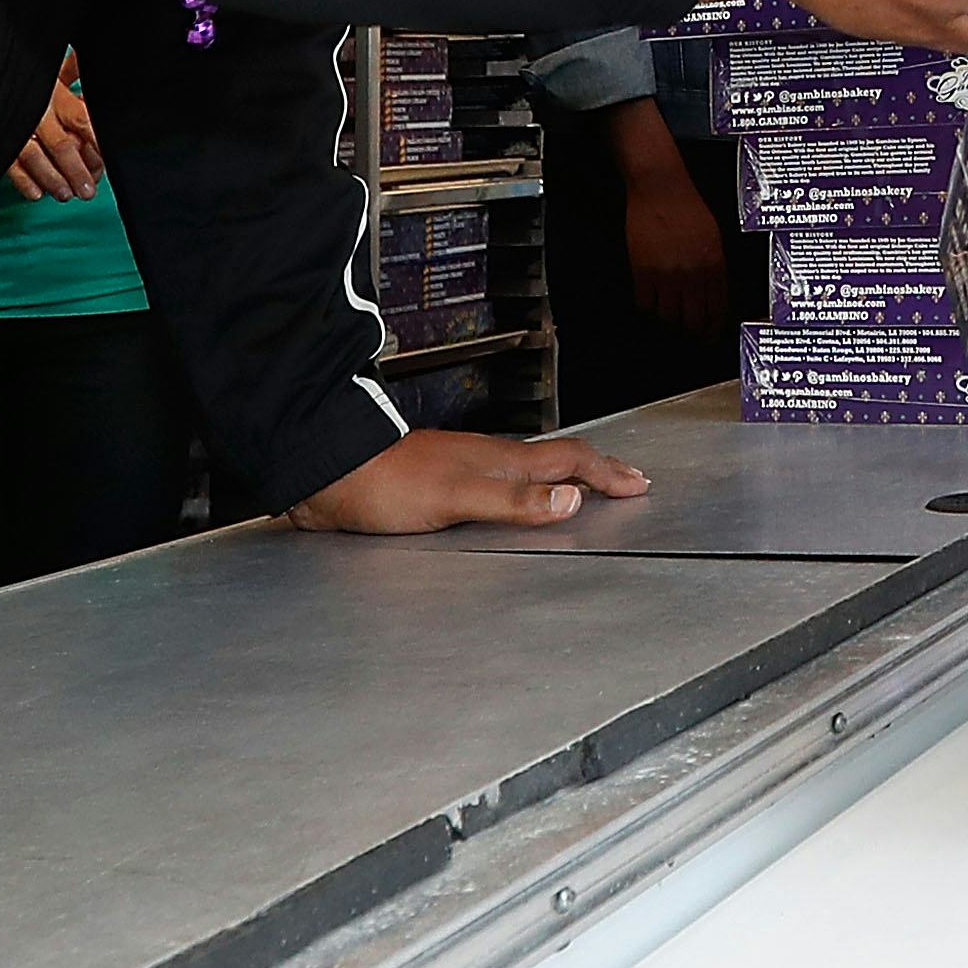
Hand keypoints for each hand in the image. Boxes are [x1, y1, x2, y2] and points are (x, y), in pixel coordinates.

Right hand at [6, 83, 101, 200]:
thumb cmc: (31, 77)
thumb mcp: (55, 72)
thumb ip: (76, 75)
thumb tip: (98, 76)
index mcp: (56, 93)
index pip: (82, 120)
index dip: (97, 143)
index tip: (109, 160)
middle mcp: (37, 111)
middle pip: (61, 144)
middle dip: (76, 171)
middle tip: (88, 191)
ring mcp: (16, 127)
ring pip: (34, 157)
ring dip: (51, 180)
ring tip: (65, 195)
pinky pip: (10, 163)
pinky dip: (22, 181)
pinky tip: (36, 194)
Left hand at [283, 424, 656, 531]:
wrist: (330, 476)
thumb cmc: (386, 484)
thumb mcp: (456, 497)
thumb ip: (514, 501)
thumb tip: (572, 499)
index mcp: (499, 460)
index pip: (569, 462)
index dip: (607, 473)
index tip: (638, 484)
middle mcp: (488, 461)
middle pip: (556, 461)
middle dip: (596, 471)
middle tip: (625, 482)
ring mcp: (465, 471)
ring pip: (529, 472)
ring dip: (564, 480)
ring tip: (584, 492)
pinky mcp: (441, 488)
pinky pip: (502, 488)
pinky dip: (527, 494)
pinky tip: (515, 507)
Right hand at [617, 109, 728, 333]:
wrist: (661, 189)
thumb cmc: (688, 208)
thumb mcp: (713, 237)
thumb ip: (715, 267)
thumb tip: (714, 295)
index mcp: (715, 265)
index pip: (718, 309)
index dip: (713, 328)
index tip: (709, 335)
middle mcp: (693, 274)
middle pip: (694, 320)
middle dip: (692, 331)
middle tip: (688, 333)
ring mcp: (667, 274)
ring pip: (668, 316)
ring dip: (669, 320)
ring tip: (668, 315)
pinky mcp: (643, 271)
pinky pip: (645, 304)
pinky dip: (648, 308)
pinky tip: (650, 303)